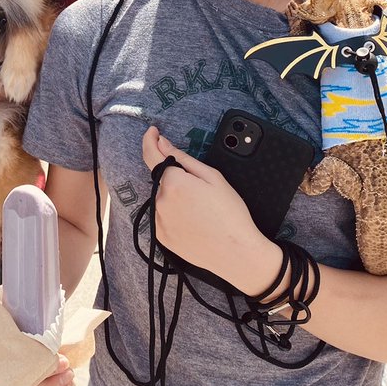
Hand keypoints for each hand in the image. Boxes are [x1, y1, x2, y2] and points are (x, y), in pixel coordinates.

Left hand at [143, 127, 278, 295]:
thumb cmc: (230, 213)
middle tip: (202, 190)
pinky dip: (174, 213)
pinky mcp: (162, 237)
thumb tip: (162, 143)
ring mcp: (159, 221)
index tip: (153, 132)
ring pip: (163, 198)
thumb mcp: (213, 177)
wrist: (237, 253)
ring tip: (201, 210)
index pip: (151, 154)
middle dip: (176, 178)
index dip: (150, 140)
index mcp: (173, 182)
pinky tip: (194, 221)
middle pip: (162, 179)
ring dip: (175, 196)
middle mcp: (160, 201)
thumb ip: (182, 158)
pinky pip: (163, 216)